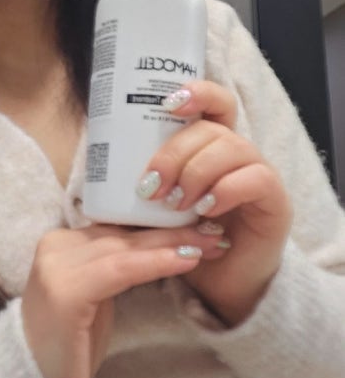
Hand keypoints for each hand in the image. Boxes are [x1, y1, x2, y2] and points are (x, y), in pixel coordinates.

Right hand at [21, 223, 228, 377]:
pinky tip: (186, 260)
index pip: (116, 225)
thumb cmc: (69, 346)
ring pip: (125, 247)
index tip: (198, 223)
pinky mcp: (64, 291)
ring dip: (172, 243)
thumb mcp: (95, 295)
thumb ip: (114, 266)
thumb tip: (159, 243)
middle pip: (123, 233)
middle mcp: (53, 246)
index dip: (158, 223)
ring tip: (210, 242)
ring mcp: (55, 267)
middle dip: (172, 230)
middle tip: (214, 230)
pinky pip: (120, 269)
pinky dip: (156, 262)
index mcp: (59, 243)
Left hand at [138, 81, 292, 325]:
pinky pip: (256, 179)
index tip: (167, 102)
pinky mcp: (274, 201)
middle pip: (212, 128)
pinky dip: (225, 191)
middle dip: (175, 153)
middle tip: (151, 187)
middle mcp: (237, 154)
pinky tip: (205, 211)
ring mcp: (258, 174)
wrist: (216, 285)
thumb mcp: (156, 206)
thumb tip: (103, 156)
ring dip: (196, 173)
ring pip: (233, 147)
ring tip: (176, 204)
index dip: (196, 92)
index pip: (213, 103)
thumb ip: (143, 179)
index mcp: (210, 147)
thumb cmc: (182, 240)